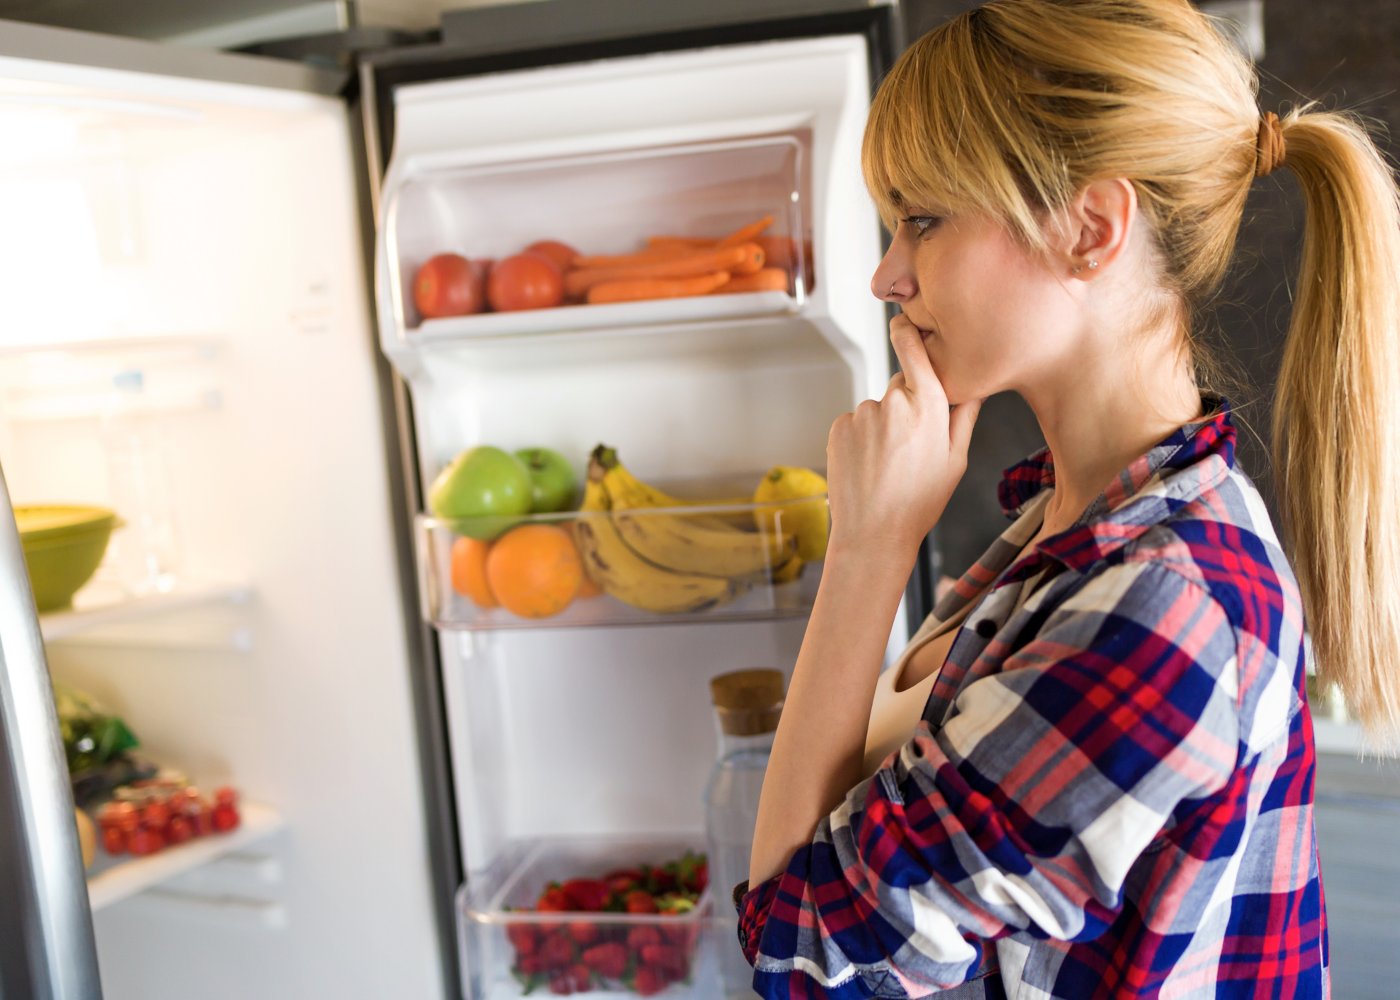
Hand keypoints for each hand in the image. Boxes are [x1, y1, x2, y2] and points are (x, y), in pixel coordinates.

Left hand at [825, 315, 981, 557]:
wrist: (873, 533)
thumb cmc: (920, 502)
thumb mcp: (956, 460)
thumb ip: (966, 415)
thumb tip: (978, 382)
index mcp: (929, 408)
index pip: (916, 352)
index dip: (908, 333)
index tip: (904, 320)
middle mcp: (893, 403)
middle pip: (902, 386)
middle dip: (907, 404)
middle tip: (911, 446)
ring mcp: (862, 414)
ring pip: (878, 408)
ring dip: (883, 426)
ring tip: (888, 464)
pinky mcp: (840, 426)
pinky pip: (855, 422)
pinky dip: (862, 438)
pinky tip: (869, 465)